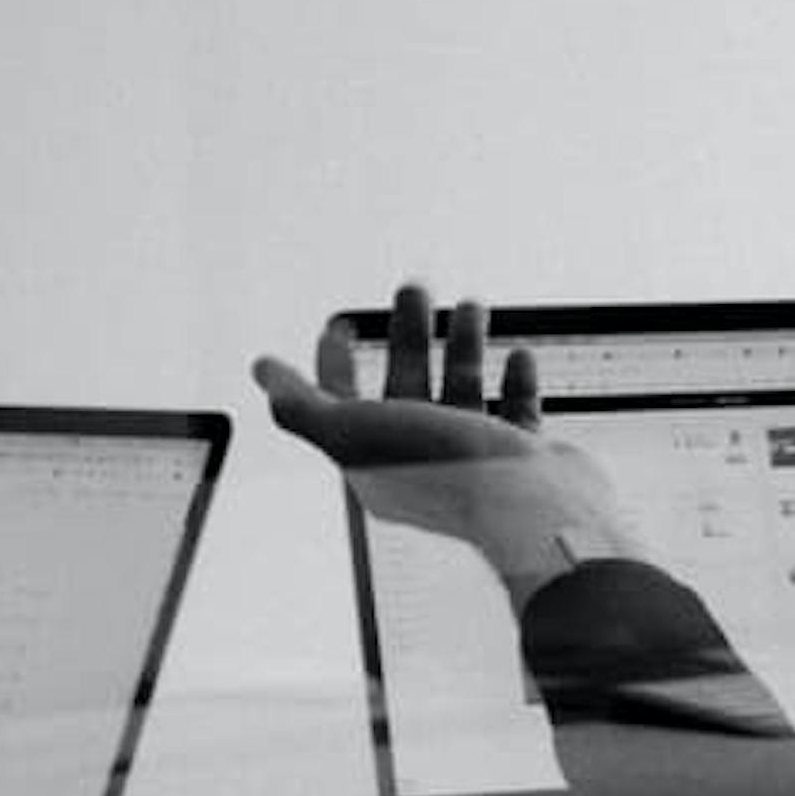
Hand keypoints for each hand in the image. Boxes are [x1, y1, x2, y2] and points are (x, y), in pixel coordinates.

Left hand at [253, 281, 647, 612]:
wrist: (532, 507)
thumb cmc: (444, 471)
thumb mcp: (351, 432)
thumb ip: (301, 405)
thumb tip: (262, 371)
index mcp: (377, 462)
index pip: (343, 406)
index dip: (334, 364)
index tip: (339, 323)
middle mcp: (425, 462)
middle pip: (405, 387)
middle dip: (407, 335)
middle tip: (415, 288)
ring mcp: (477, 462)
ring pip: (462, 393)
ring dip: (464, 347)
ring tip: (472, 305)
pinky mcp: (524, 461)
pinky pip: (517, 415)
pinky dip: (516, 382)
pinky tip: (517, 356)